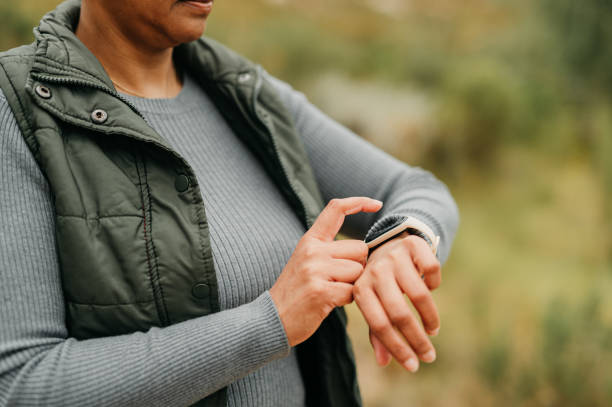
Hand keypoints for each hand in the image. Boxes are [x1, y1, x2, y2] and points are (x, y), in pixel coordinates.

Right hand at [270, 197, 382, 346]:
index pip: (336, 209)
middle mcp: (313, 250)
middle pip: (360, 248)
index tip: (377, 204)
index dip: (359, 201)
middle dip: (358, 266)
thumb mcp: (307, 260)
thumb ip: (330, 249)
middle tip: (338, 280)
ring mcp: (315, 270)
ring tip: (332, 291)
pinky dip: (347, 300)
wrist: (271, 319)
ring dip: (353, 285)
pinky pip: (353, 292)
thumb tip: (364, 248)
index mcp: (310, 239)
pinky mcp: (321, 291)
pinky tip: (330, 303)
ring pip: (359, 271)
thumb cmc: (297, 291)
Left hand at [354, 231, 440, 371]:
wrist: (388, 241)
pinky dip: (434, 283)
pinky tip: (431, 288)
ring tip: (433, 330)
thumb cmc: (381, 282)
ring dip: (430, 317)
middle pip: (399, 313)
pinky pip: (432, 269)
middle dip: (416, 339)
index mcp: (361, 290)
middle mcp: (375, 272)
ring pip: (419, 294)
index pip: (379, 325)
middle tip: (429, 356)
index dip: (397, 348)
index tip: (413, 365)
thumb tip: (384, 363)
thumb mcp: (374, 302)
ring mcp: (394, 257)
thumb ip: (377, 331)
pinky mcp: (413, 245)